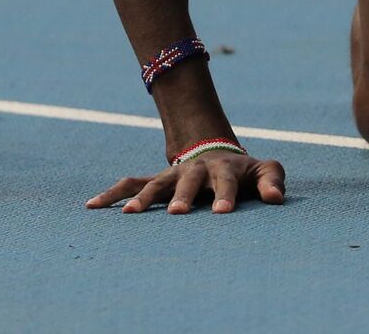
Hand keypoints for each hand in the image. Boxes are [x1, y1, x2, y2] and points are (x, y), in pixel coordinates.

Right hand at [85, 153, 285, 213]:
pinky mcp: (156, 181)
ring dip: (143, 198)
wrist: (217, 154)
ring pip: (155, 183)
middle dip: (184, 196)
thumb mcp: (264, 171)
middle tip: (179, 213)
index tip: (223, 213)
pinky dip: (111, 193)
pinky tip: (92, 205)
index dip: (225, 195)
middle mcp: (195, 170)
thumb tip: (276, 199)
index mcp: (223, 168)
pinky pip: (130, 184)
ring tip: (130, 214)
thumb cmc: (244, 172)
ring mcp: (173, 174)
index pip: (226, 181)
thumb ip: (272, 181)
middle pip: (188, 181)